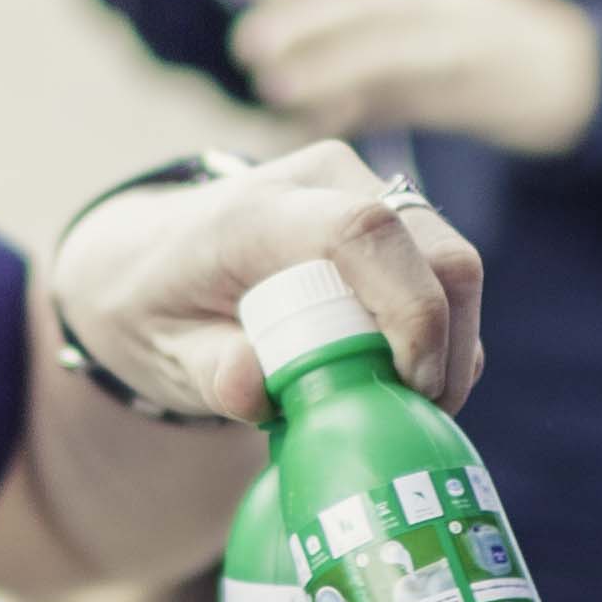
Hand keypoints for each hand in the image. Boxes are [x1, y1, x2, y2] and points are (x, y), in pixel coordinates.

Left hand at [56, 138, 485, 426]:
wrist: (146, 257)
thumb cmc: (153, 307)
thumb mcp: (158, 351)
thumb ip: (206, 371)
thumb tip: (251, 387)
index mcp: (256, 210)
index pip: (361, 232)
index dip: (410, 311)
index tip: (409, 386)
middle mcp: (322, 183)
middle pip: (434, 248)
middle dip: (448, 344)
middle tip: (421, 418)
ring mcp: (363, 190)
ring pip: (454, 263)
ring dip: (452, 344)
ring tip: (407, 405)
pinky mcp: (389, 214)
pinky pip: (444, 275)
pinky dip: (441, 334)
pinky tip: (402, 376)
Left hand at [229, 0, 601, 156]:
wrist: (573, 79)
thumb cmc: (485, 47)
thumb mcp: (431, 12)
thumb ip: (368, 31)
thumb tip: (289, 69)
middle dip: (303, 16)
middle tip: (248, 42)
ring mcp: (472, 37)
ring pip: (387, 45)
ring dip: (324, 65)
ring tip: (273, 85)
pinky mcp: (482, 88)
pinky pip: (409, 96)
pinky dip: (362, 107)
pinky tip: (324, 119)